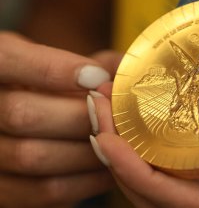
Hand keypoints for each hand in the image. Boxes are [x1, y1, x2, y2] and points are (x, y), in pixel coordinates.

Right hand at [0, 32, 121, 207]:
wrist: (30, 115)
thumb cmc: (56, 87)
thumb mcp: (68, 63)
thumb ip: (97, 63)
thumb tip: (133, 71)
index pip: (7, 59)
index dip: (53, 69)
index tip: (96, 77)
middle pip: (23, 114)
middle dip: (80, 116)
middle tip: (115, 115)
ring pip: (34, 156)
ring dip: (87, 150)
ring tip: (119, 141)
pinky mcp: (4, 190)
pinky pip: (45, 190)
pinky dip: (85, 180)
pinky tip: (109, 165)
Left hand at [90, 33, 198, 207]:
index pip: (175, 202)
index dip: (131, 170)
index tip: (103, 133)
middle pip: (155, 200)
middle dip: (119, 157)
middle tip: (102, 108)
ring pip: (168, 198)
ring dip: (138, 158)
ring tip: (121, 117)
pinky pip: (191, 192)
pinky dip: (168, 167)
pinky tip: (165, 138)